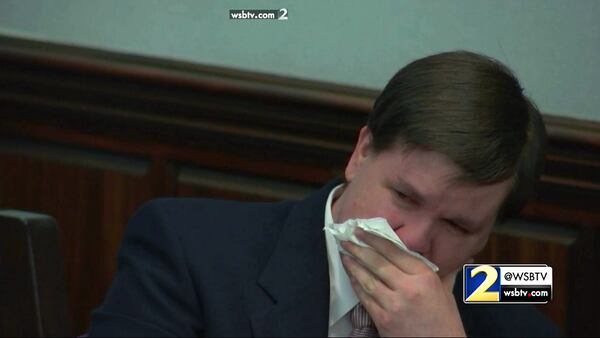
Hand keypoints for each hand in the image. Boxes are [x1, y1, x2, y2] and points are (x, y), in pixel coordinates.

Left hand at [340, 228, 466, 336]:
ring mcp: (393, 304)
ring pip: (368, 279)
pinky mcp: (383, 319)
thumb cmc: (446, 323)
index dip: (374, 239)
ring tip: (344, 255)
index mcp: (424, 277)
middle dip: (359, 249)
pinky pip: (365, 298)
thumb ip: (439, 271)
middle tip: (346, 240)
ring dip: (353, 266)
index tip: (362, 231)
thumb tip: (439, 254)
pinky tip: (351, 277)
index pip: (394, 251)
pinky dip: (356, 285)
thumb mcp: (446, 292)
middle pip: (377, 263)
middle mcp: (408, 288)